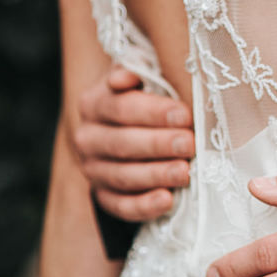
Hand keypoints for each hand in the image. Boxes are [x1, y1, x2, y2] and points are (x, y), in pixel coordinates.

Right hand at [70, 65, 194, 220]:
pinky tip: (167, 201)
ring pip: (123, 175)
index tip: (185, 114)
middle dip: (158, 144)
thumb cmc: (147, 97)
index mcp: (94, 103)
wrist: (129, 127)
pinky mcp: (103, 196)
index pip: (121, 107)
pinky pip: (121, 205)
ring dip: (156, 175)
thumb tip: (126, 77)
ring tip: (185, 173)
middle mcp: (87, 137)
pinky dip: (144, 206)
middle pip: (122, 143)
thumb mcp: (143, 77)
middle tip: (189, 144)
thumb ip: (139, 70)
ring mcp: (94, 170)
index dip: (153, 112)